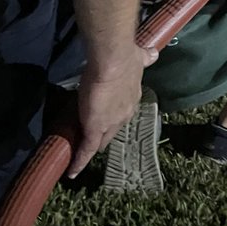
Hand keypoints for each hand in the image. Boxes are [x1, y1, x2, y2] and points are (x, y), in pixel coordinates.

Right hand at [67, 43, 158, 177]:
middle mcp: (126, 113)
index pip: (123, 112)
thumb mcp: (137, 59)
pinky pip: (86, 150)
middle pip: (115, 128)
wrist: (114, 60)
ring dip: (95, 142)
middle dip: (107, 131)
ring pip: (102, 139)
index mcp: (133, 97)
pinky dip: (80, 161)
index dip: (115, 116)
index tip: (109, 116)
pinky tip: (73, 171)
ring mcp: (111, 123)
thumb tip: (153, 54)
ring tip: (85, 149)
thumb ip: (144, 59)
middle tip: (96, 133)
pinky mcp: (95, 129)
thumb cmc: (123, 57)